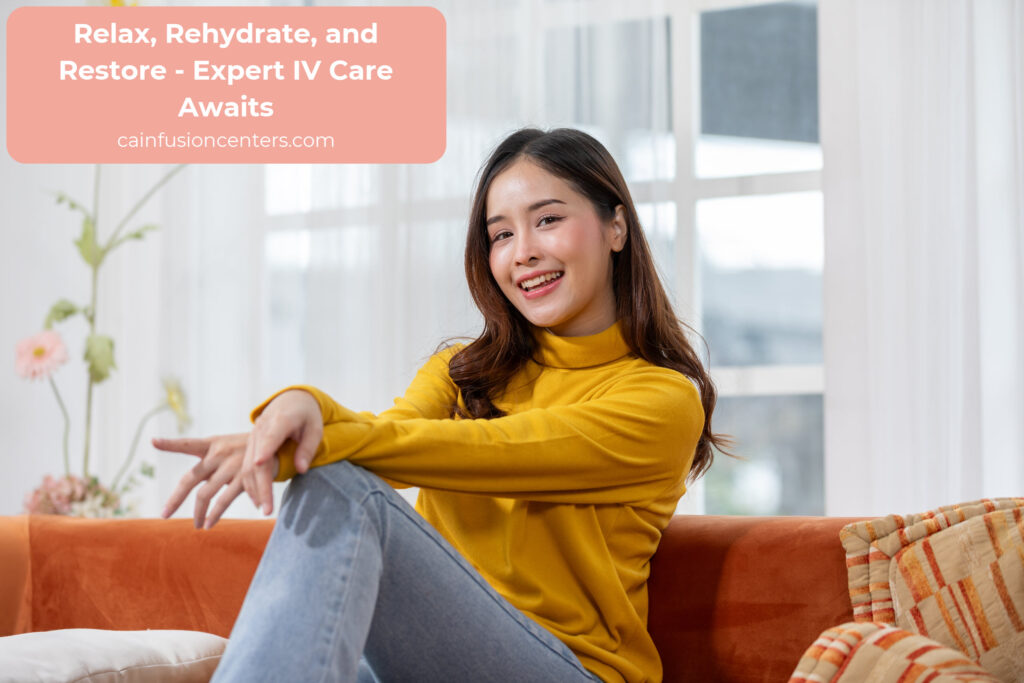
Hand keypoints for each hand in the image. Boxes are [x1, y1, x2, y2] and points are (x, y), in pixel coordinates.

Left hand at [155, 433, 248, 528]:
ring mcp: (232, 465)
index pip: (189, 444)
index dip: (171, 443)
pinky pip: (224, 500)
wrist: (281, 446)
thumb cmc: (249, 450)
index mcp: (213, 444)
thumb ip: (210, 463)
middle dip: (175, 498)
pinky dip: (215, 514)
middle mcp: (220, 453)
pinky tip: (209, 524)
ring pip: (205, 494)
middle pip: (190, 478)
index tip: (153, 441)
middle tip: (164, 514)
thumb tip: (190, 486)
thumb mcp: (229, 448)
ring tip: (197, 525)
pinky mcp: (245, 477)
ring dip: (199, 513)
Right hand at [243, 388, 323, 514]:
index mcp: (281, 419)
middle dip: (261, 485)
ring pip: (248, 465)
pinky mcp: (250, 444)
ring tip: (265, 509)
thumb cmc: (307, 416)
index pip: (271, 436)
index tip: (259, 464)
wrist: (291, 401)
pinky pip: (247, 466)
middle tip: (267, 510)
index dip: (264, 450)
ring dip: (254, 488)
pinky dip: (251, 483)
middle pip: (257, 460)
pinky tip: (259, 499)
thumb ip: (308, 448)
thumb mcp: (315, 429)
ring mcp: (254, 437)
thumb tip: (301, 470)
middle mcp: (262, 428)